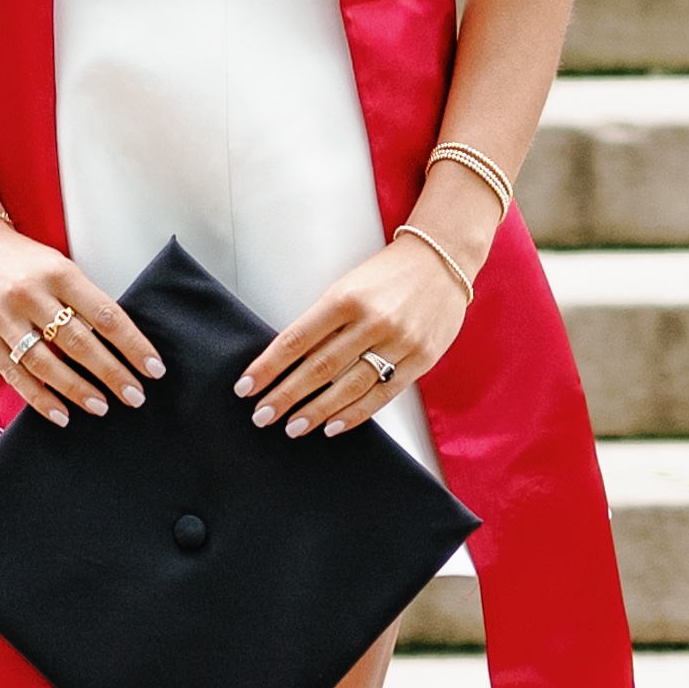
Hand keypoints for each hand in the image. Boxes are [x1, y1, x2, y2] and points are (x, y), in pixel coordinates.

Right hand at [0, 214, 156, 423]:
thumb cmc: (20, 258)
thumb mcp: (57, 266)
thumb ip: (81, 299)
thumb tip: (116, 342)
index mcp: (58, 273)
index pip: (104, 314)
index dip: (132, 344)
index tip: (153, 367)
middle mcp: (30, 294)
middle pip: (78, 342)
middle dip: (111, 373)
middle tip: (135, 396)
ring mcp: (2, 317)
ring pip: (46, 363)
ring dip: (77, 390)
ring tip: (101, 407)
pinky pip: (15, 374)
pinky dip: (39, 398)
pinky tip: (61, 414)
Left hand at [243, 225, 470, 438]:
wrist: (441, 260)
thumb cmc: (387, 274)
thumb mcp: (348, 286)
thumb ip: (324, 322)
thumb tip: (288, 363)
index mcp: (346, 297)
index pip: (296, 339)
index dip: (268, 366)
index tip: (246, 387)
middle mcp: (372, 321)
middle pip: (319, 368)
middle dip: (286, 396)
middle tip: (261, 416)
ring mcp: (399, 342)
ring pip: (349, 387)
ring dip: (316, 411)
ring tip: (291, 427)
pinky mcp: (420, 359)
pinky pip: (382, 394)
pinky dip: (354, 414)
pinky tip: (332, 426)